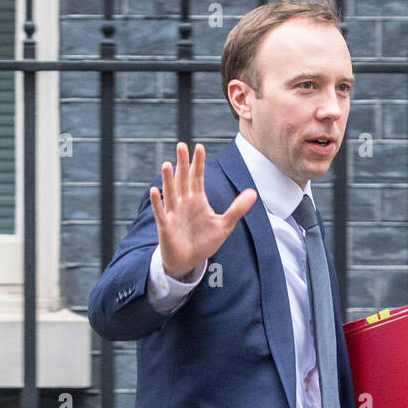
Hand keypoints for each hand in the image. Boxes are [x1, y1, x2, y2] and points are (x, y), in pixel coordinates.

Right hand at [149, 142, 257, 279]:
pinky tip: (154, 191)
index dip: (198, 163)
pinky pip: (160, 213)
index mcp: (197, 200)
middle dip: (182, 164)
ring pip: (170, 193)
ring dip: (168, 180)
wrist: (188, 262)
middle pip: (183, 180)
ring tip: (167, 164)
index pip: (197, 178)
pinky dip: (157, 203)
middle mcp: (183, 203)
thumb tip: (253, 192)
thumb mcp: (224, 225)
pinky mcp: (165, 226)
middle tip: (181, 145)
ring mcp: (173, 213)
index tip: (200, 147)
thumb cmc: (204, 242)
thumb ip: (237, 209)